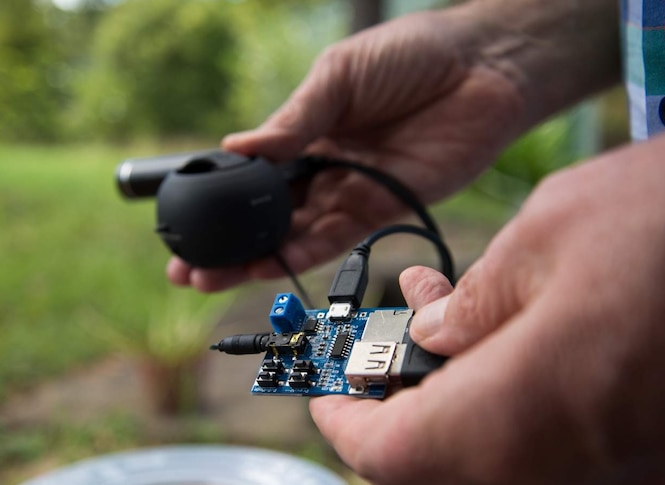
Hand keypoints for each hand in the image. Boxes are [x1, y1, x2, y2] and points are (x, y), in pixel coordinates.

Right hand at [168, 5, 525, 290]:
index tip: (182, 221)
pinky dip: (299, 254)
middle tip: (185, 267)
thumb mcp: (339, 78)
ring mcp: (352, 193)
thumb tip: (236, 148)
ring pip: (294, 238)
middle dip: (226, 246)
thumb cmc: (410, 57)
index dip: (220, 202)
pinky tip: (265, 265)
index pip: (253, 177)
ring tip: (209, 277)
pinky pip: (336, 241)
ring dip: (253, 261)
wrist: (482, 67)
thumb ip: (294, 121)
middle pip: (268, 218)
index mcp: (307, 134)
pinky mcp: (383, 210)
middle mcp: (324, 170)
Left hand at [310, 119, 664, 484]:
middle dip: (395, 410)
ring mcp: (618, 467)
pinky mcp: (652, 454)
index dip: (343, 425)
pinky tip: (511, 334)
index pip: (393, 458)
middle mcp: (570, 460)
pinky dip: (505, 403)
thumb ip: (477, 299)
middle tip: (384, 342)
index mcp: (531, 406)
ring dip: (448, 400)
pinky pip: (547, 446)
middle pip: (435, 470)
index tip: (324, 388)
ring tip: (447, 316)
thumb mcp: (555, 227)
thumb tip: (433, 334)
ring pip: (489, 460)